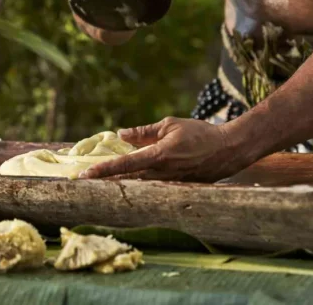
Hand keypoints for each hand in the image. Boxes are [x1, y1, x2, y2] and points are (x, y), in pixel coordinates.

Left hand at [79, 117, 255, 182]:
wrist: (229, 149)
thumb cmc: (199, 133)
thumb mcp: (170, 125)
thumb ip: (144, 132)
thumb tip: (121, 135)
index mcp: (159, 155)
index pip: (126, 164)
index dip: (105, 170)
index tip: (86, 175)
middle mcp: (163, 173)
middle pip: (128, 180)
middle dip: (106, 181)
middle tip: (83, 181)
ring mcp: (171, 183)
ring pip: (139, 185)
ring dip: (119, 184)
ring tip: (98, 182)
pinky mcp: (178, 188)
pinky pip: (153, 186)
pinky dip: (138, 184)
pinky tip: (126, 182)